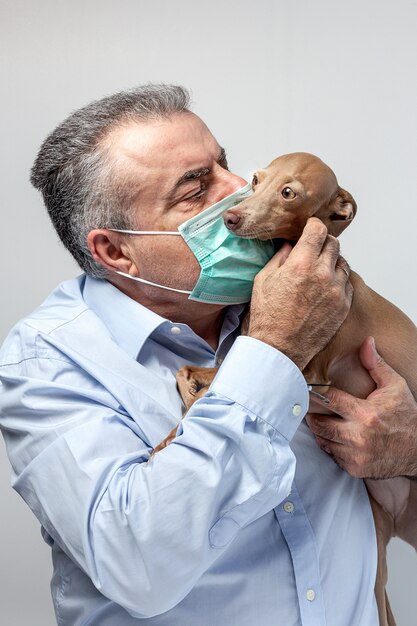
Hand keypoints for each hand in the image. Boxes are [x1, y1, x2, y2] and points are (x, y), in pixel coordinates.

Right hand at [248, 218, 352, 369]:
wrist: (279, 349)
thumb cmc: (268, 317)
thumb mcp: (263, 280)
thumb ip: (280, 257)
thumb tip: (291, 245)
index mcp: (301, 264)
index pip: (318, 230)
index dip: (313, 226)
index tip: (310, 228)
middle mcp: (322, 274)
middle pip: (333, 243)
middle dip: (322, 243)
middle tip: (313, 249)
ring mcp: (336, 291)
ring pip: (342, 262)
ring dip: (332, 262)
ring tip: (319, 270)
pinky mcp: (343, 306)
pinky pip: (347, 283)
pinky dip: (338, 280)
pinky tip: (325, 287)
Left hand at [306, 337, 416, 478]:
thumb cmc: (405, 415)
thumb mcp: (395, 386)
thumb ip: (376, 364)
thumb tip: (366, 341)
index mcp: (366, 413)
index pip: (329, 399)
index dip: (315, 392)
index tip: (307, 388)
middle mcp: (359, 436)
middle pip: (319, 424)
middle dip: (315, 415)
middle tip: (314, 408)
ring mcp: (356, 455)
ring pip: (323, 440)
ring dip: (321, 431)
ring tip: (326, 421)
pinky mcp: (355, 469)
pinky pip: (332, 456)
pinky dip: (331, 446)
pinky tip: (338, 437)